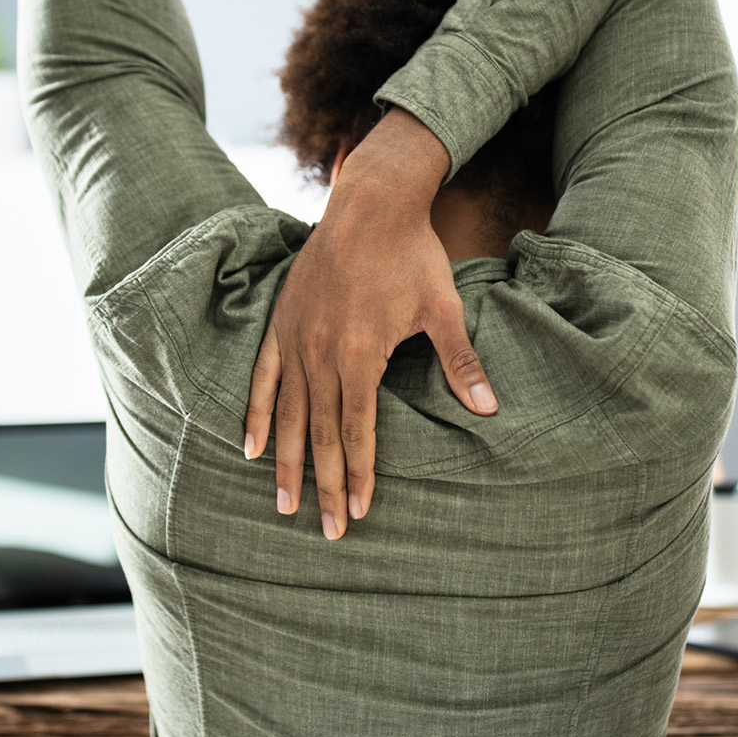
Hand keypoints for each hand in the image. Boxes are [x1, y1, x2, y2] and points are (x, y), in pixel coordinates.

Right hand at [243, 110, 496, 539]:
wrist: (370, 204)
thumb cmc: (412, 255)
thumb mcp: (442, 308)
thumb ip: (460, 361)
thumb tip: (488, 408)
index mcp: (360, 355)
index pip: (356, 430)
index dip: (358, 474)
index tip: (360, 512)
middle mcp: (320, 354)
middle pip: (320, 434)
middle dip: (323, 486)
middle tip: (326, 532)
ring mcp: (295, 339)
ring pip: (287, 415)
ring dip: (285, 463)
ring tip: (282, 505)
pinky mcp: (281, 323)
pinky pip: (262, 379)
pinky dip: (256, 415)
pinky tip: (249, 448)